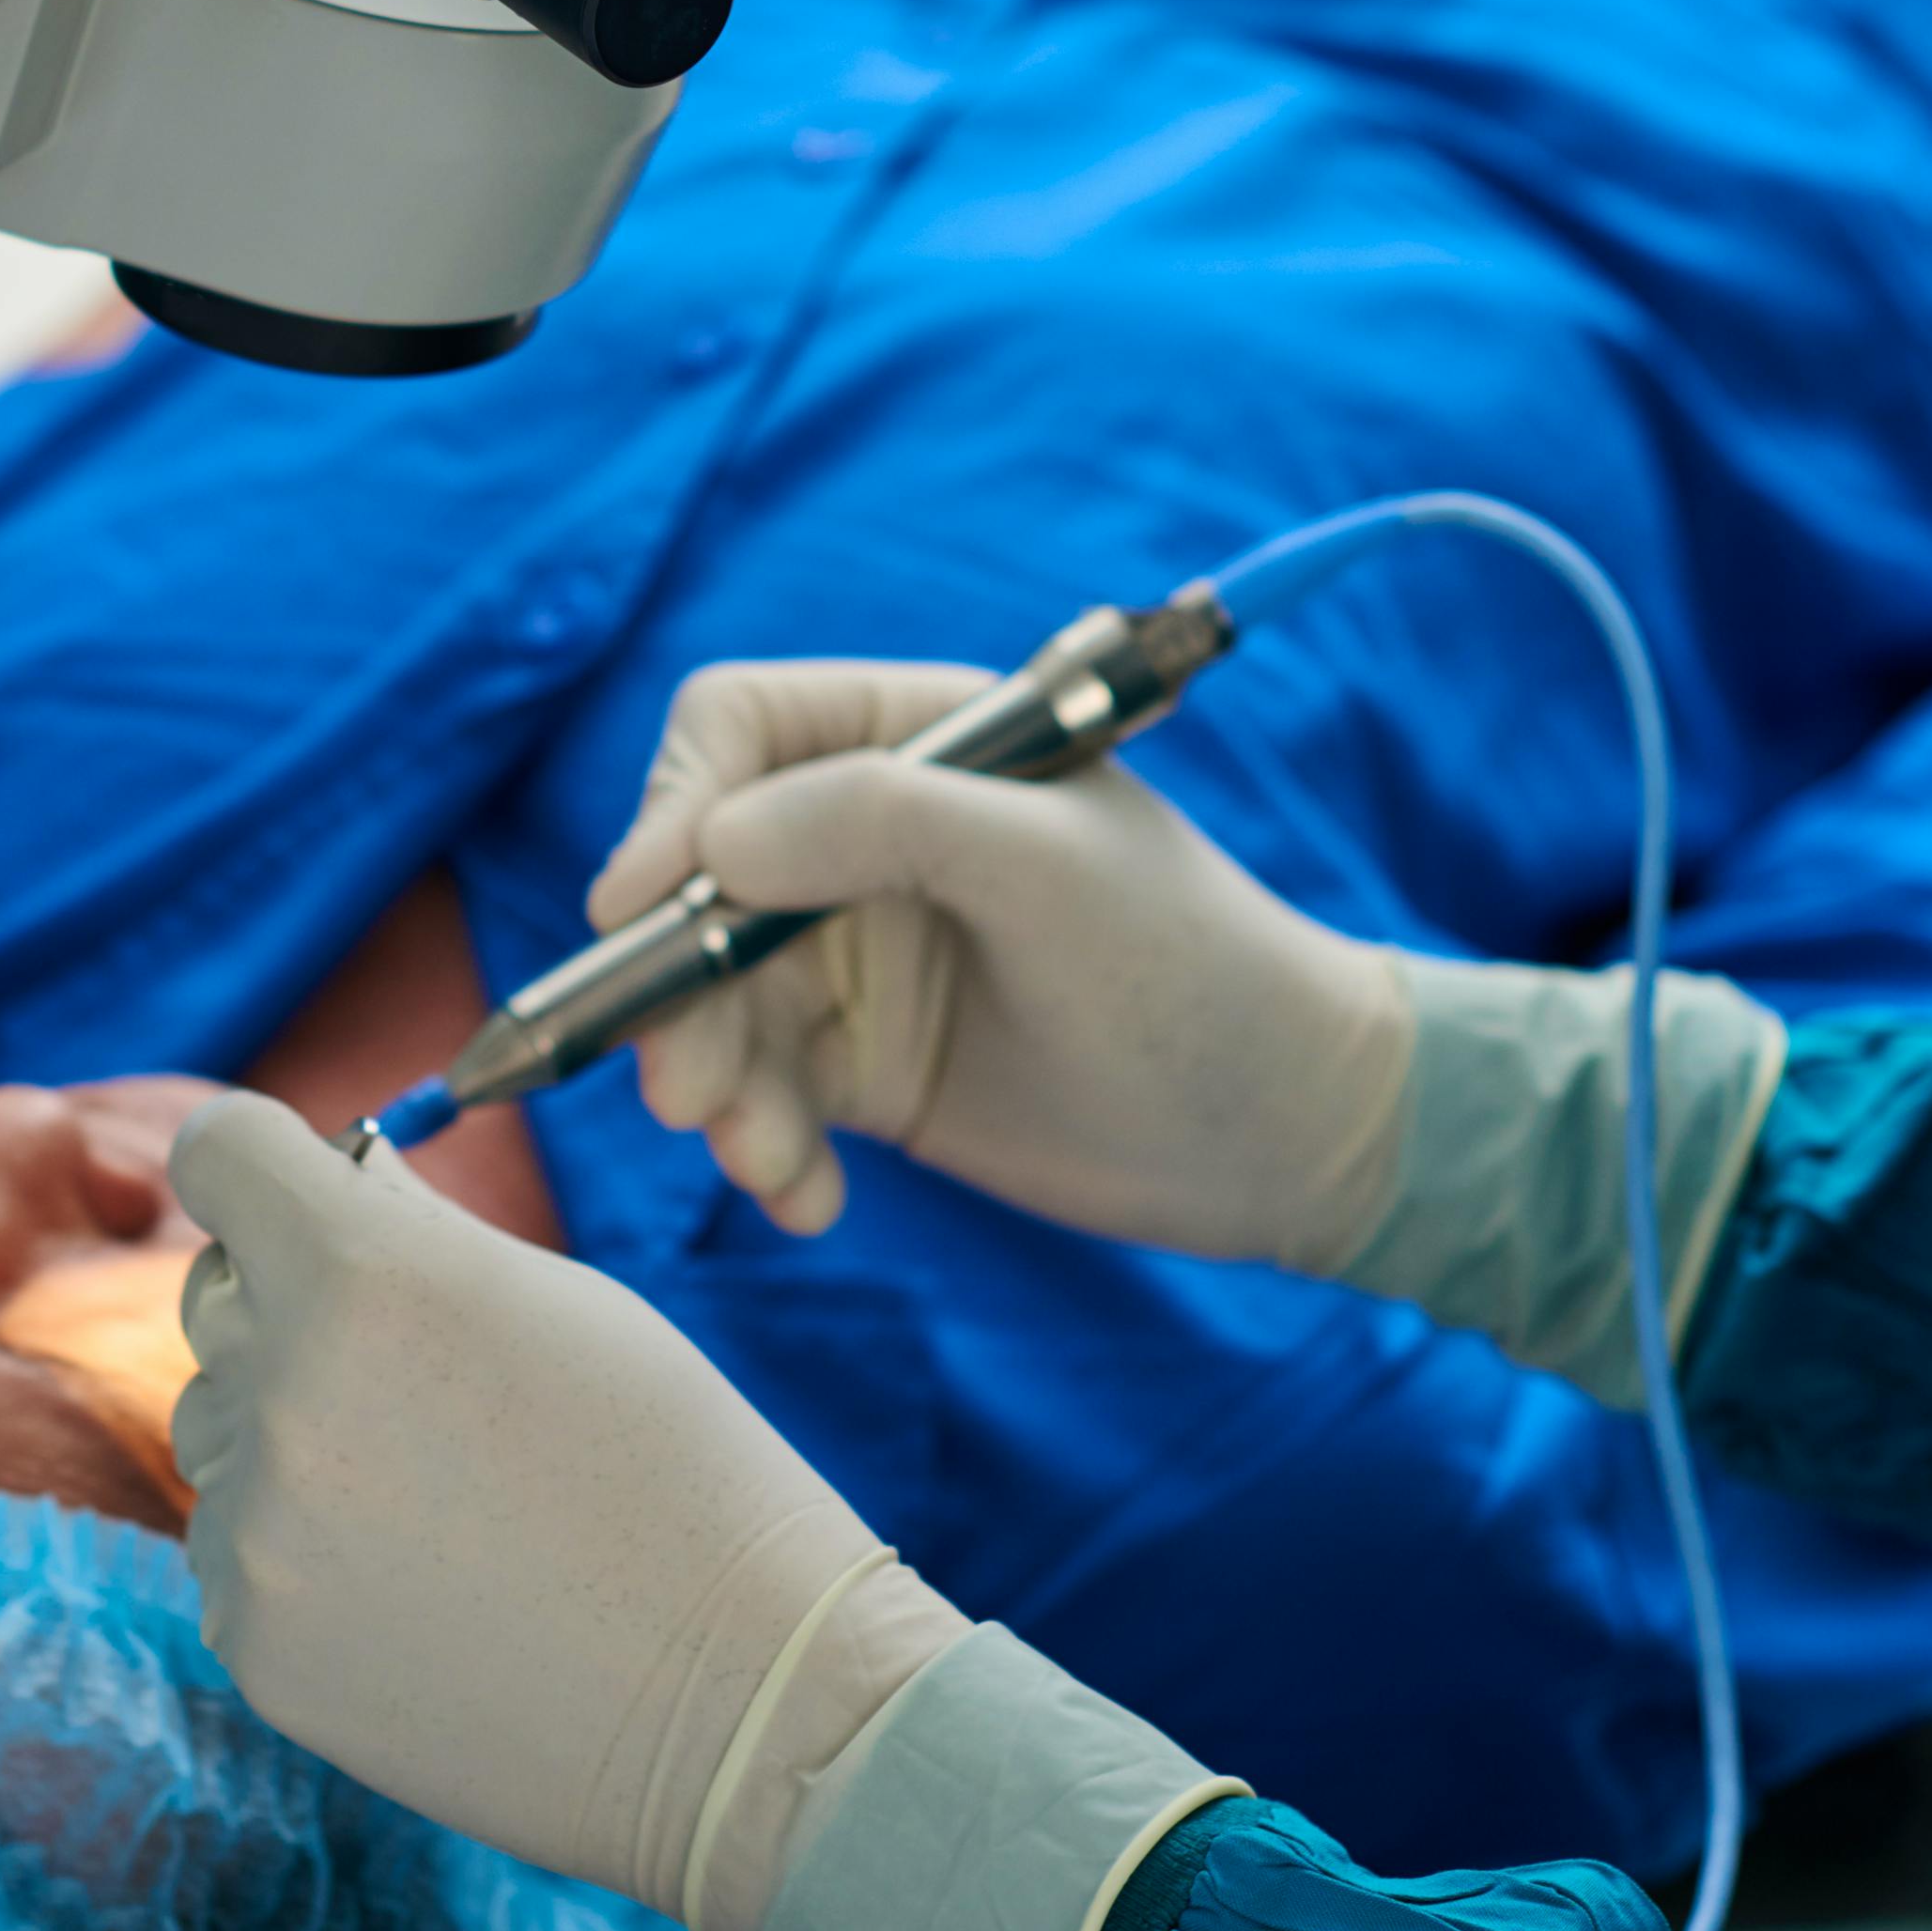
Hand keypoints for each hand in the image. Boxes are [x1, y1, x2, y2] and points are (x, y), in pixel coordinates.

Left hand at [171, 1090, 919, 1917]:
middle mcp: (284, 1386)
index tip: (296, 1196)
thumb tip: (343, 1173)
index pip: (222, 1152)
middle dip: (288, 1305)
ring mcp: (258, 1529)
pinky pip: (236, 1559)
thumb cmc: (677, 1467)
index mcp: (361, 1269)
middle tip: (411, 1371)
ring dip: (294, 1438)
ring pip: (220, 1433)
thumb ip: (420, 1227)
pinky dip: (304, 1561)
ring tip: (438, 1499)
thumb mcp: (562, 1300)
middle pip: (216, 1297)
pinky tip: (426, 1591)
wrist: (736, 1698)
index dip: (258, 1165)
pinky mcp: (255, 1644)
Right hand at [600, 659, 1409, 1257]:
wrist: (1293, 1134)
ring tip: (768, 1162)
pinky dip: (764, 1148)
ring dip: (718, 1086)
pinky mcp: (865, 1063)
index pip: (738, 730)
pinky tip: (810, 1200)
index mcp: (918, 736)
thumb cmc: (1194, 967)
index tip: (638, 910)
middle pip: (697, 881)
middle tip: (687, 1091)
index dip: (672, 808)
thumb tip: (710, 846)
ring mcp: (859, 951)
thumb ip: (883, 823)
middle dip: (677, 989)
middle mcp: (868, 832)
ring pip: (713, 1001)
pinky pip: (762, 1093)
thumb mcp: (1049, 871)